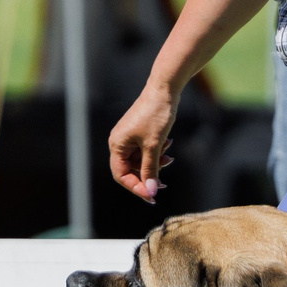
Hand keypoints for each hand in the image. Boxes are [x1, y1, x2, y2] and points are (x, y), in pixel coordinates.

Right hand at [109, 85, 177, 203]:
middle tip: (164, 183)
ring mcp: (129, 137)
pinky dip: (157, 152)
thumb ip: (151, 169)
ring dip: (156, 163)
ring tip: (170, 156)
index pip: (121, 175)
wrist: (164, 90)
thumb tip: (150, 191)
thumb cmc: (156, 115)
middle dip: (149, 175)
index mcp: (117, 145)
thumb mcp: (154, 145)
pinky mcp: (140, 133)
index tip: (152, 196)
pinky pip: (146, 150)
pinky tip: (168, 146)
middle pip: (132, 170)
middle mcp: (119, 142)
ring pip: (141, 161)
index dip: (136, 187)